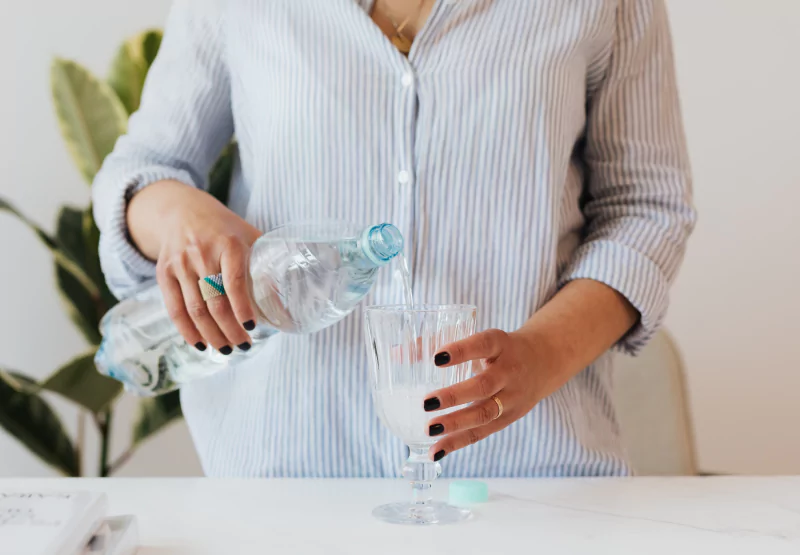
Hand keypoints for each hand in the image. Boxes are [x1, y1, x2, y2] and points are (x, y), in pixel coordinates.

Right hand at [127, 180, 261, 352]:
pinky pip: (174, 308)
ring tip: (227, 349)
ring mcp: (180, 264)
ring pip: (195, 309)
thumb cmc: (224, 229)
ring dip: (212, 335)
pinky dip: (187, 330)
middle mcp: (201, 253)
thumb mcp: (249, 237)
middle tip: (244, 345)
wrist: (182, 211)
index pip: (234, 280)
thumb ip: (266, 264)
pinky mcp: (164, 273)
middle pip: (214, 301)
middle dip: (230, 329)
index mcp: (228, 243)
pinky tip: (200, 344)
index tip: (252, 327)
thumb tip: (287, 303)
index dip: (243, 307)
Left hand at [423, 328, 568, 460]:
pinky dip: (458, 443)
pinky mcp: (508, 418)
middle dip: (454, 396)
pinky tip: (435, 451)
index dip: (461, 351)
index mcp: (500, 344)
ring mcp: (511, 398)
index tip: (436, 357)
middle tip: (426, 402)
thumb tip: (397, 353)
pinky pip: (482, 433)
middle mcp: (509, 371)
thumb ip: (440, 343)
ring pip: (484, 414)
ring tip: (429, 429)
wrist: (543, 361)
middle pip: (484, 386)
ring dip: (456, 424)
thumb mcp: (479, 339)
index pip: (483, 345)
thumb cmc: (497, 348)